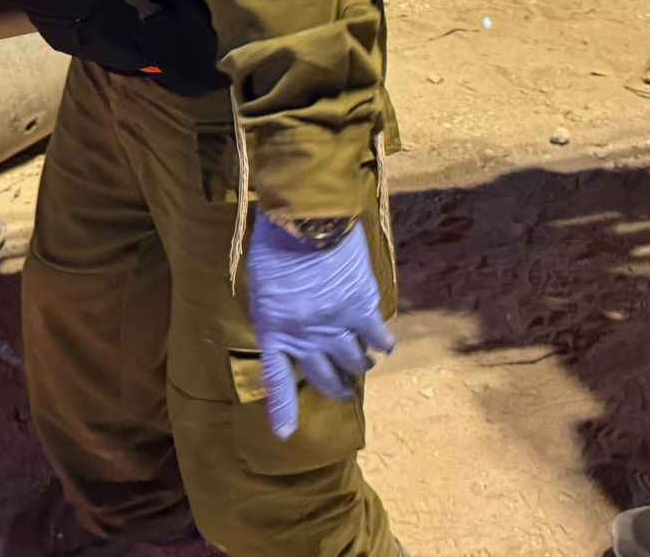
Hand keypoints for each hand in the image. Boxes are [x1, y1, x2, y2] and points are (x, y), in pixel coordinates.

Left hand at [246, 218, 392, 438]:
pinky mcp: (362, 308)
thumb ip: (278, 311)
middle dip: (334, 385)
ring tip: (364, 365)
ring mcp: (335, 323)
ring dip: (360, 364)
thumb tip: (293, 325)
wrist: (306, 215)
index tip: (285, 434)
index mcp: (273, 327)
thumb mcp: (264, 282)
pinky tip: (385, 346)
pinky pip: (377, 337)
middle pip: (323, 373)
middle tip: (341, 390)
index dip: (282, 408)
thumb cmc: (277, 241)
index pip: (276, 378)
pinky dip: (383, 343)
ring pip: (354, 359)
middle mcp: (304, 334)